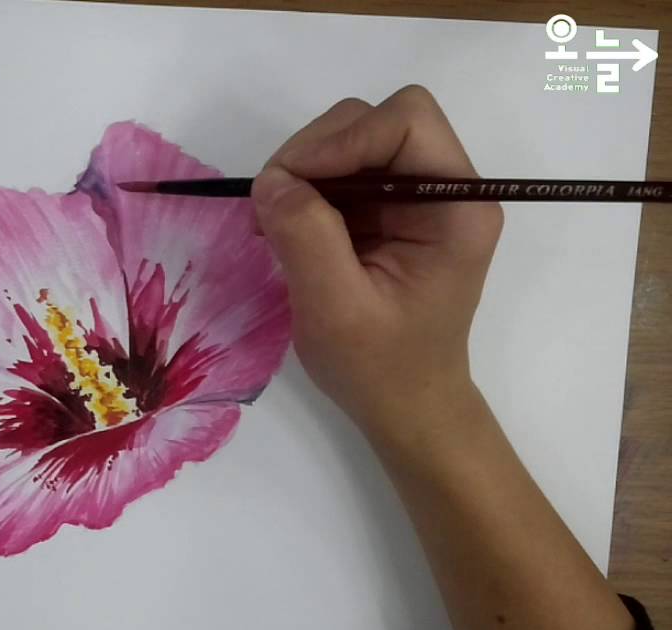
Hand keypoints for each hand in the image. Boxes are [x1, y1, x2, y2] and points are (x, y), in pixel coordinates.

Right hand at [253, 85, 503, 430]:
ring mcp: (415, 198)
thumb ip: (307, 238)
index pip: (406, 121)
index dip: (343, 139)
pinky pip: (340, 172)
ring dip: (306, 170)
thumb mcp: (337, 309)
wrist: (405, 408)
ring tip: (275, 221)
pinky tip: (285, 226)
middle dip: (317, 152)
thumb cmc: (381, 368)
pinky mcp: (386, 212)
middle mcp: (445, 188)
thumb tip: (271, 180)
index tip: (290, 183)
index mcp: (457, 207)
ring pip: (352, 139)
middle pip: (375, 121)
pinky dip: (305, 188)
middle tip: (274, 204)